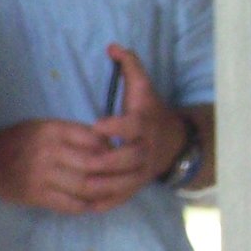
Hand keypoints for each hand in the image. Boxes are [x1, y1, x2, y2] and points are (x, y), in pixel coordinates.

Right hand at [0, 117, 136, 214]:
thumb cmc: (18, 141)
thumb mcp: (43, 127)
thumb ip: (72, 134)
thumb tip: (106, 145)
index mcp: (53, 130)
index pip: (95, 139)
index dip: (112, 149)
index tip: (119, 155)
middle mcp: (49, 151)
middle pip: (94, 164)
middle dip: (113, 171)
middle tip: (122, 176)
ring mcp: (42, 175)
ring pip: (84, 185)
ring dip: (103, 191)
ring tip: (112, 191)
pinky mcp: (35, 195)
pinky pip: (69, 204)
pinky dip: (85, 206)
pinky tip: (92, 204)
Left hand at [85, 45, 186, 207]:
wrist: (173, 141)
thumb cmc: (149, 111)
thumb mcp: (142, 87)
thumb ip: (129, 66)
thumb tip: (112, 46)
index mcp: (144, 125)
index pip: (133, 126)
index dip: (116, 127)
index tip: (97, 125)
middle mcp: (145, 150)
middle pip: (127, 159)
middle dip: (105, 161)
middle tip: (83, 160)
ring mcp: (141, 171)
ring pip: (123, 183)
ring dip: (101, 185)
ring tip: (77, 183)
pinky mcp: (135, 186)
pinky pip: (121, 198)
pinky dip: (104, 203)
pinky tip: (83, 204)